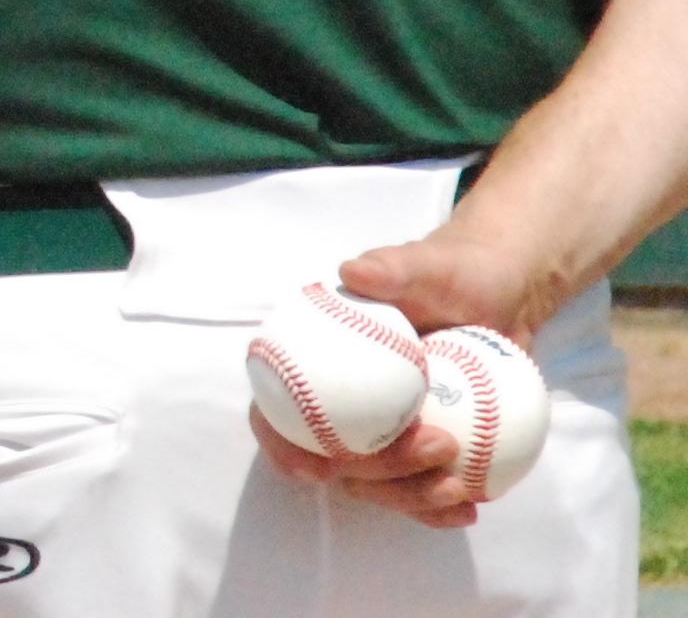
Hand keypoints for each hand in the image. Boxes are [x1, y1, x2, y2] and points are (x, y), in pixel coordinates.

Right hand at [242, 221, 542, 526]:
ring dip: (411, 496)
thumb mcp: (426, 266)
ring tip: (460, 485)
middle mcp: (338, 404)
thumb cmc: (452, 275)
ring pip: (375, 485)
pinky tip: (468, 509)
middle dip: (378, 471)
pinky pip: (417, 491)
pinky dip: (438, 508)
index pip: (276, 407)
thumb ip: (390, 267)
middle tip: (439, 445)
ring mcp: (379, 434)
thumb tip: (353, 273)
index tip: (321, 466)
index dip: (282, 443)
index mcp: (315, 360)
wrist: (500, 298)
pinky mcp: (419, 455)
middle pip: (333, 458)